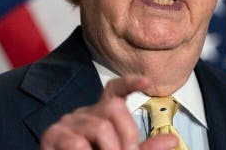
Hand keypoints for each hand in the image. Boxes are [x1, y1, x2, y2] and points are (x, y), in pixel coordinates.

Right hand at [40, 75, 178, 149]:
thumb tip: (174, 140)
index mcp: (100, 116)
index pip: (114, 91)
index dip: (129, 83)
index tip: (147, 81)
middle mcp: (83, 114)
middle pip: (114, 108)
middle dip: (128, 136)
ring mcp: (67, 123)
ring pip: (101, 128)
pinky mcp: (52, 136)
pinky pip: (78, 143)